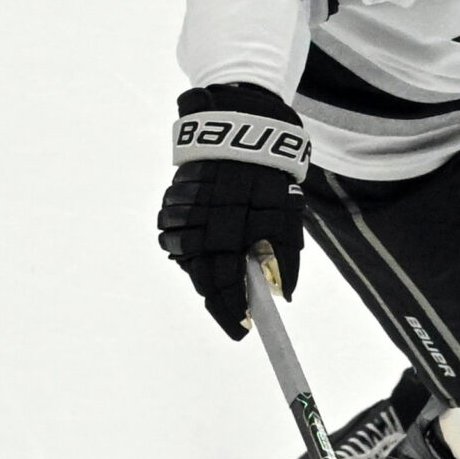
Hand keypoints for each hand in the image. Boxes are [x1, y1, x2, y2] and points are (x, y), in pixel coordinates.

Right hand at [157, 83, 308, 338]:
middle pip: (202, 277)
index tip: (242, 330)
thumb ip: (285, 256)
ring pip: (186, 258)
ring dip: (203, 274)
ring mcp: (183, 213)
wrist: (239, 129)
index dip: (230, 310)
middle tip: (234, 315)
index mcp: (231, 228)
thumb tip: (284, 296)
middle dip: (218, 300)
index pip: (224, 283)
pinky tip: (207, 249)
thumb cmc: (270, 177)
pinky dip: (191, 249)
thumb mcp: (286, 215)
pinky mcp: (173, 201)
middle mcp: (201, 224)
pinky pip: (176, 236)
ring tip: (224, 280)